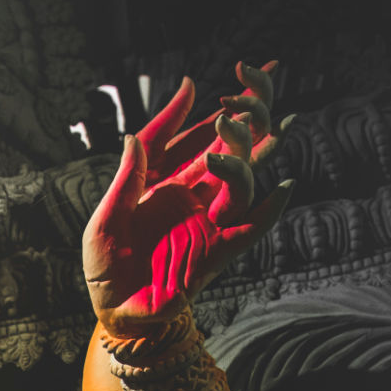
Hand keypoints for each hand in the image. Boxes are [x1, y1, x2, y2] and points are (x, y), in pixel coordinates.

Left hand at [83, 61, 292, 329]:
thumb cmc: (106, 264)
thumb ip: (130, 173)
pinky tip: (284, 188)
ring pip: (242, 181)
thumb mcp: (110, 214)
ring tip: (233, 128)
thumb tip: (136, 131)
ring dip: (243, 154)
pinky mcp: (216, 251)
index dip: (211, 111)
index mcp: (169, 184)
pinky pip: (251, 229)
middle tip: (250, 85)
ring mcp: (209, 222)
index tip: (221, 78)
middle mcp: (195, 198)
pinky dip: (269, 211)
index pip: (196, 139)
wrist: (113, 311)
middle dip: (247, 117)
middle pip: (231, 150)